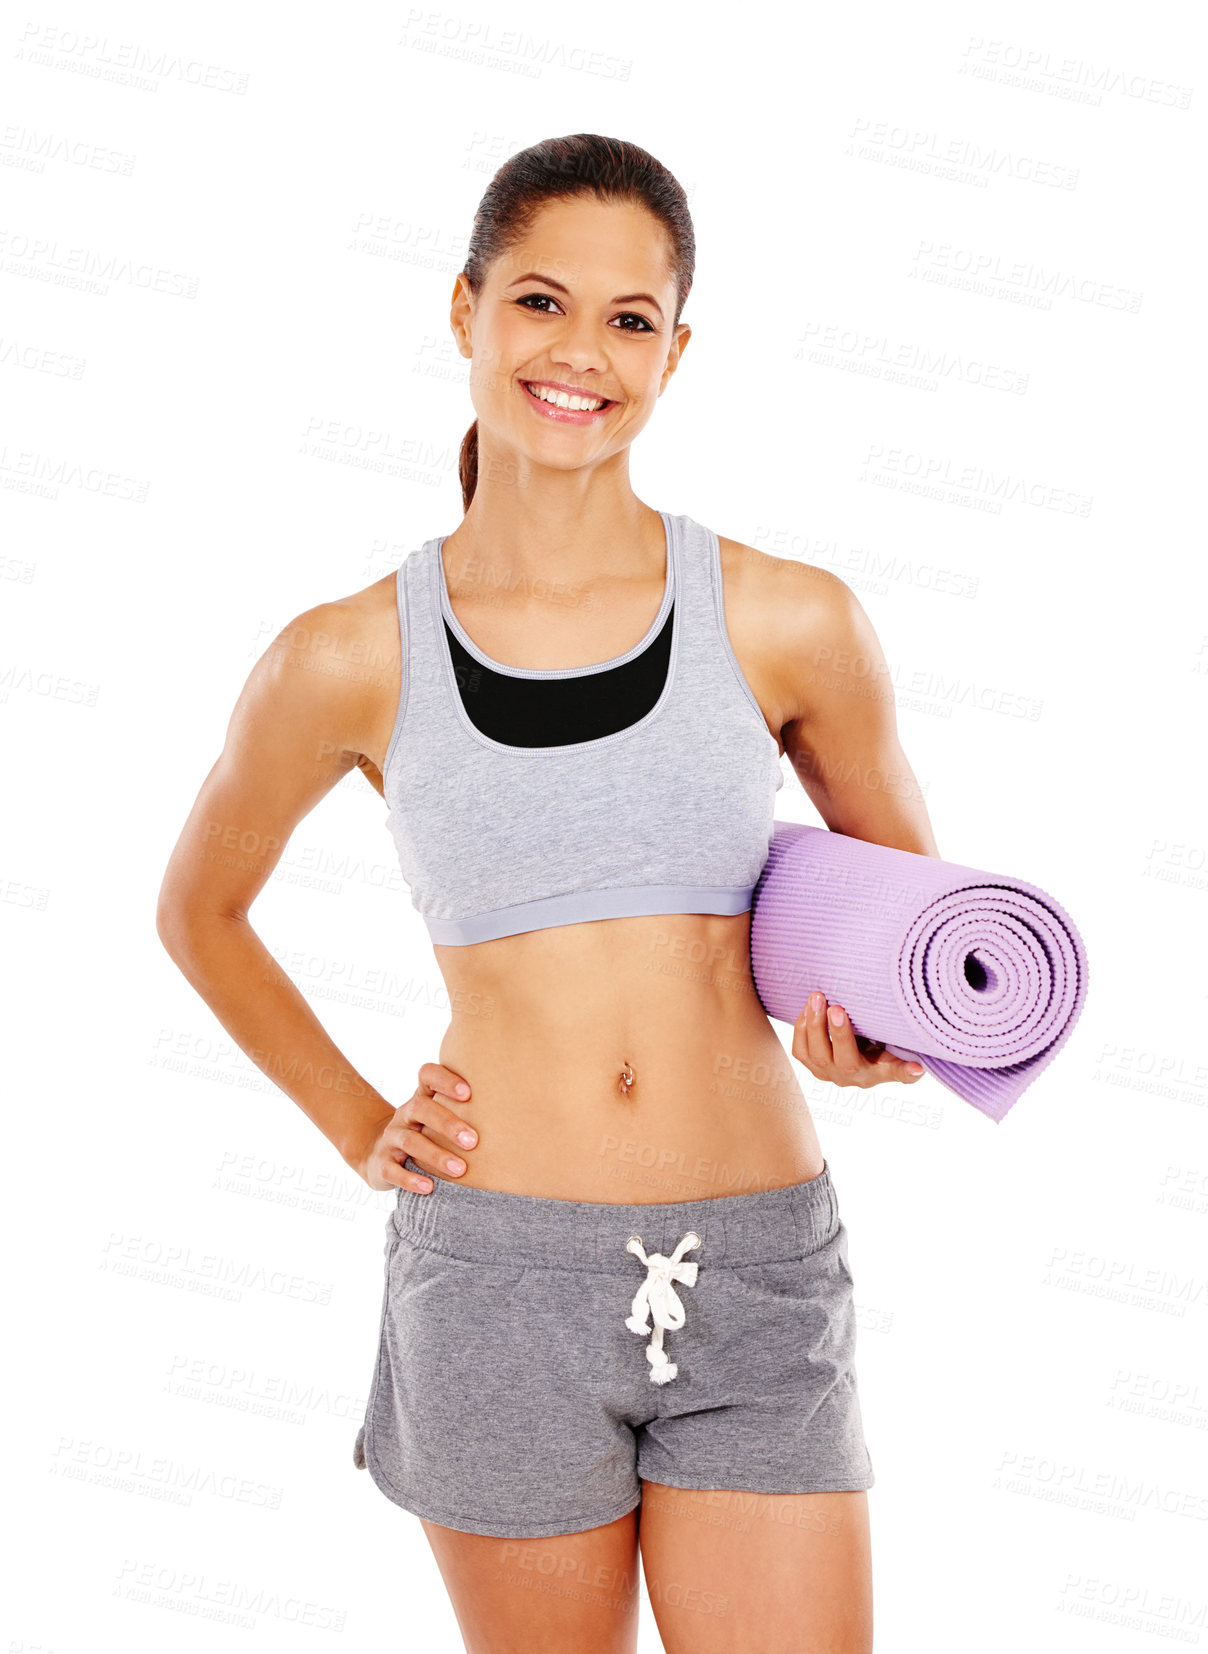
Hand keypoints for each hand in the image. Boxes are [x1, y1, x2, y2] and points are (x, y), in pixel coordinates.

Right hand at [355, 1062, 477, 1191]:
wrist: (377, 1152)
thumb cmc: (425, 1132)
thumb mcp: (438, 1116)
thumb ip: (469, 1110)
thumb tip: (523, 1108)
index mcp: (421, 1098)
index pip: (427, 1076)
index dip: (445, 1080)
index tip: (469, 1093)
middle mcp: (404, 1114)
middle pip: (421, 1108)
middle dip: (448, 1123)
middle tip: (474, 1140)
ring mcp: (391, 1138)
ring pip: (410, 1141)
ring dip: (436, 1155)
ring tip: (460, 1170)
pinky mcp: (381, 1163)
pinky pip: (393, 1170)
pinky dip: (410, 1179)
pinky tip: (429, 1188)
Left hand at [793, 991, 925, 1089]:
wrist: (846, 1052)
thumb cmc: (871, 1051)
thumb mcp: (890, 1055)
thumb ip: (902, 1063)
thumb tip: (920, 1070)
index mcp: (874, 1074)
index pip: (891, 1072)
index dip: (902, 1070)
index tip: (916, 1067)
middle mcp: (847, 1077)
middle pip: (841, 1060)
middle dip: (838, 1033)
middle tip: (836, 1007)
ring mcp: (824, 1071)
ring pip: (814, 1054)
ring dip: (813, 1025)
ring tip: (817, 998)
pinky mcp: (808, 1062)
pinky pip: (800, 1049)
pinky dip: (802, 1027)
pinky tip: (808, 1007)